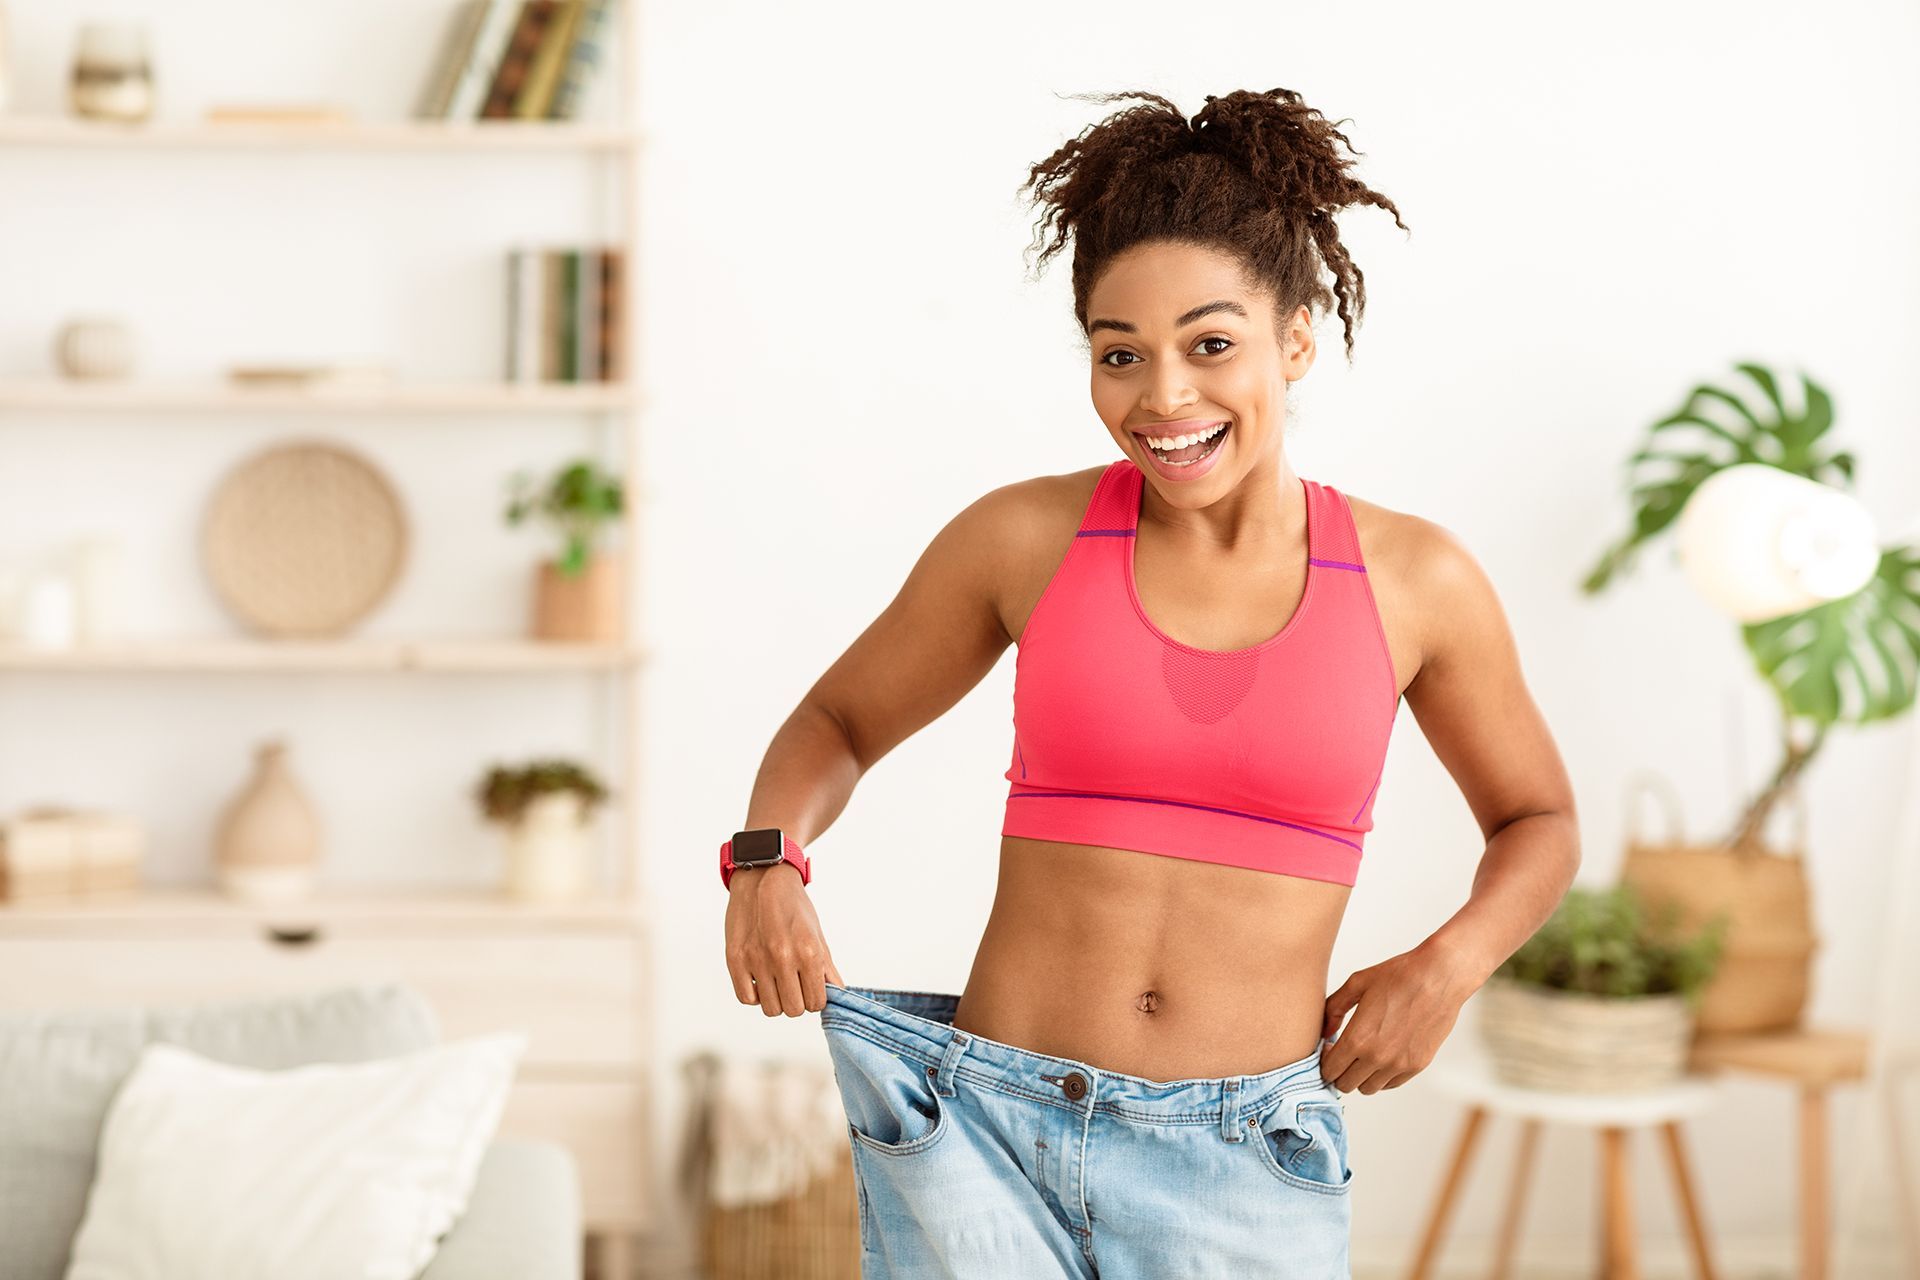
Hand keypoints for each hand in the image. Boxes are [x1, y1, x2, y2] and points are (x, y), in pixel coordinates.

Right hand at [724, 861, 844, 1016]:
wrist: (763, 878)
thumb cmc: (793, 906)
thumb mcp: (818, 935)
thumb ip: (827, 969)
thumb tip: (837, 995)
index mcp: (808, 951)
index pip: (817, 1002)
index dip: (816, 998)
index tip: (811, 988)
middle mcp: (783, 957)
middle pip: (794, 1010)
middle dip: (797, 1000)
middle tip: (794, 984)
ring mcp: (756, 960)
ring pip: (771, 1008)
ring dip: (776, 999)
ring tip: (777, 981)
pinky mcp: (735, 959)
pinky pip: (747, 999)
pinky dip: (756, 995)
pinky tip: (761, 980)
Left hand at [1319, 940, 1479, 1093]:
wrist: (1438, 976)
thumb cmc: (1398, 975)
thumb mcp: (1357, 984)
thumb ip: (1334, 1009)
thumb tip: (1325, 1032)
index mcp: (1358, 1038)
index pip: (1329, 1070)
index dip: (1325, 1061)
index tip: (1329, 1048)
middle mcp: (1377, 1057)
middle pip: (1345, 1084)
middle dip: (1339, 1071)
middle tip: (1342, 1053)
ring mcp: (1399, 1064)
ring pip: (1368, 1088)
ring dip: (1360, 1075)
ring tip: (1363, 1054)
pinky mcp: (1417, 1065)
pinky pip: (1391, 1084)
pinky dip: (1381, 1076)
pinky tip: (1382, 1056)